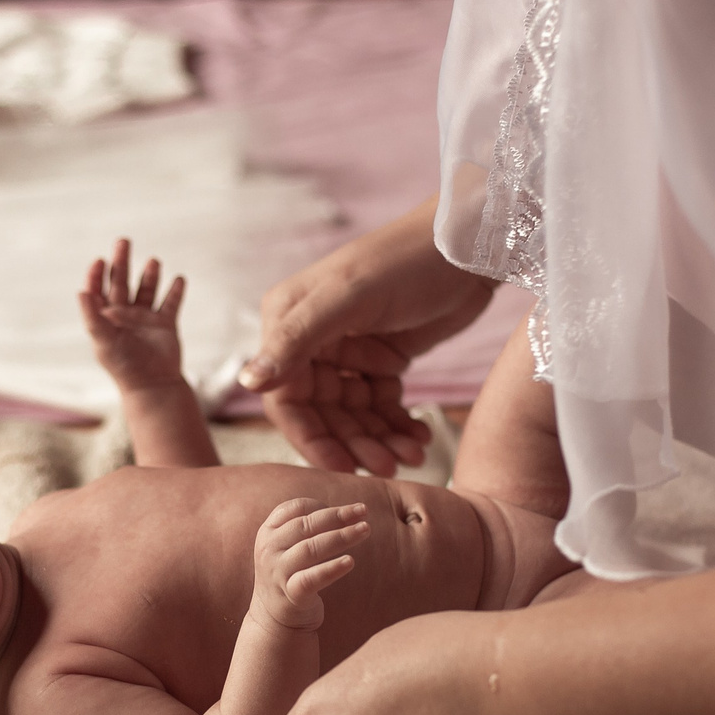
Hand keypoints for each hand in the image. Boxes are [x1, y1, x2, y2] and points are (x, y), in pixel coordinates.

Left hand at [79, 237, 186, 394]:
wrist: (152, 386)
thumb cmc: (122, 365)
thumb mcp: (103, 341)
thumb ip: (92, 317)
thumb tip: (81, 291)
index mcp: (106, 317)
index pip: (98, 289)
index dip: (97, 274)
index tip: (99, 261)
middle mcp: (124, 313)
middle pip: (122, 282)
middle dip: (122, 262)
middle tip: (123, 241)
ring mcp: (146, 317)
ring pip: (147, 289)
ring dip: (149, 275)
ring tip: (153, 261)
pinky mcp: (166, 324)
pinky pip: (171, 303)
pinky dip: (175, 291)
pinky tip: (178, 280)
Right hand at [239, 196, 495, 476]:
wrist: (467, 246)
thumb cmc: (405, 262)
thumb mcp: (349, 298)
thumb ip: (297, 339)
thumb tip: (247, 383)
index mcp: (288, 321)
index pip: (286, 398)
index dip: (312, 437)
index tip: (344, 468)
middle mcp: (311, 339)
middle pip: (322, 413)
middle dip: (355, 443)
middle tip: (389, 467)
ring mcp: (348, 351)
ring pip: (354, 415)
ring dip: (380, 439)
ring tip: (413, 454)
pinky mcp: (382, 360)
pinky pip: (380, 405)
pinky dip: (397, 424)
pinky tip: (419, 436)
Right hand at [252, 499, 369, 630]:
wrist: (273, 618)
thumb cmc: (289, 575)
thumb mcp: (287, 547)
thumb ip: (305, 527)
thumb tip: (345, 511)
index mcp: (268, 533)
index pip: (295, 508)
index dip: (322, 505)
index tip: (348, 510)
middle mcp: (269, 550)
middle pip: (306, 525)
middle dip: (337, 516)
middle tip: (363, 511)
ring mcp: (278, 573)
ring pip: (310, 549)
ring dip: (341, 536)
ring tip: (365, 529)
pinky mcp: (290, 595)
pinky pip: (311, 579)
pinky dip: (331, 569)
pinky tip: (350, 561)